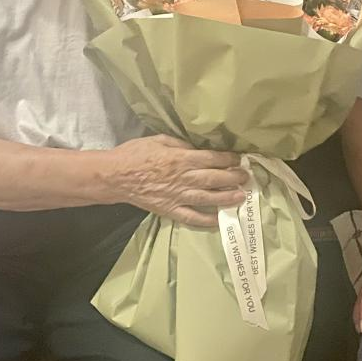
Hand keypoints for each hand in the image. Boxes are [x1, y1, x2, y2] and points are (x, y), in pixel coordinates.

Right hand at [106, 135, 246, 226]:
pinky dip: (206, 221)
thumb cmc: (136, 153)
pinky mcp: (170, 210)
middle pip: (214, 178)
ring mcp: (177, 196)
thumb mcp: (159, 139)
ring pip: (207, 198)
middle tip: (246, 177)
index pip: (211, 159)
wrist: (115, 176)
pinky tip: (219, 220)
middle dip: (233, 177)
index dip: (228, 159)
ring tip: (241, 197)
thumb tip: (198, 148)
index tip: (239, 159)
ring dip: (226, 198)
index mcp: (180, 158)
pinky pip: (191, 217)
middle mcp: (183, 178)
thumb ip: (181, 144)